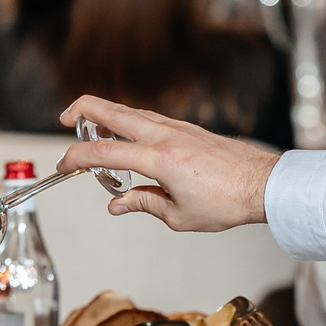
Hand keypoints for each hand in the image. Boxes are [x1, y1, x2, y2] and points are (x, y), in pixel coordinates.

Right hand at [54, 95, 280, 231]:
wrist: (262, 184)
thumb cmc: (226, 202)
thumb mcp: (178, 215)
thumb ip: (143, 203)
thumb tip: (117, 204)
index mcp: (159, 159)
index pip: (103, 152)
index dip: (75, 157)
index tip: (62, 165)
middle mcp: (165, 136)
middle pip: (112, 111)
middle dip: (82, 110)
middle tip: (65, 117)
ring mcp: (177, 128)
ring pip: (131, 111)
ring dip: (106, 115)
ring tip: (91, 129)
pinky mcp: (187, 128)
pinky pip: (149, 118)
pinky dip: (129, 121)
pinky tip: (126, 134)